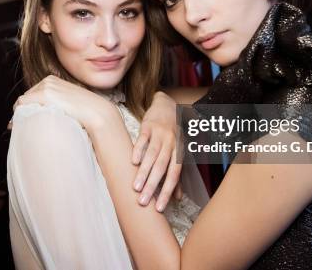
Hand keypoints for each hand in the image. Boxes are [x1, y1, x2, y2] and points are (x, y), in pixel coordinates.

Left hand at [16, 75, 113, 132]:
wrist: (95, 111)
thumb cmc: (85, 111)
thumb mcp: (68, 101)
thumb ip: (56, 102)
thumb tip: (45, 113)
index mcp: (53, 80)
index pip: (33, 93)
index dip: (27, 107)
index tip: (23, 119)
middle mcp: (48, 80)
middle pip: (27, 96)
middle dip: (22, 110)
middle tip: (19, 125)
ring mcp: (46, 86)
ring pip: (23, 100)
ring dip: (21, 112)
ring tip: (21, 126)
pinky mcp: (44, 94)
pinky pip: (23, 103)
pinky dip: (19, 113)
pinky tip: (21, 123)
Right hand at [132, 91, 182, 211]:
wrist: (166, 104)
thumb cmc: (173, 132)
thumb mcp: (178, 151)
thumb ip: (177, 174)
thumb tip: (178, 198)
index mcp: (179, 151)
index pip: (174, 175)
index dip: (167, 192)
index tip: (159, 208)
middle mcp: (171, 143)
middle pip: (162, 168)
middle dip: (153, 186)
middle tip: (143, 202)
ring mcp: (160, 133)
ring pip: (152, 155)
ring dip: (143, 172)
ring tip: (135, 187)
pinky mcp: (148, 126)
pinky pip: (143, 139)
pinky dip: (138, 150)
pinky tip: (132, 162)